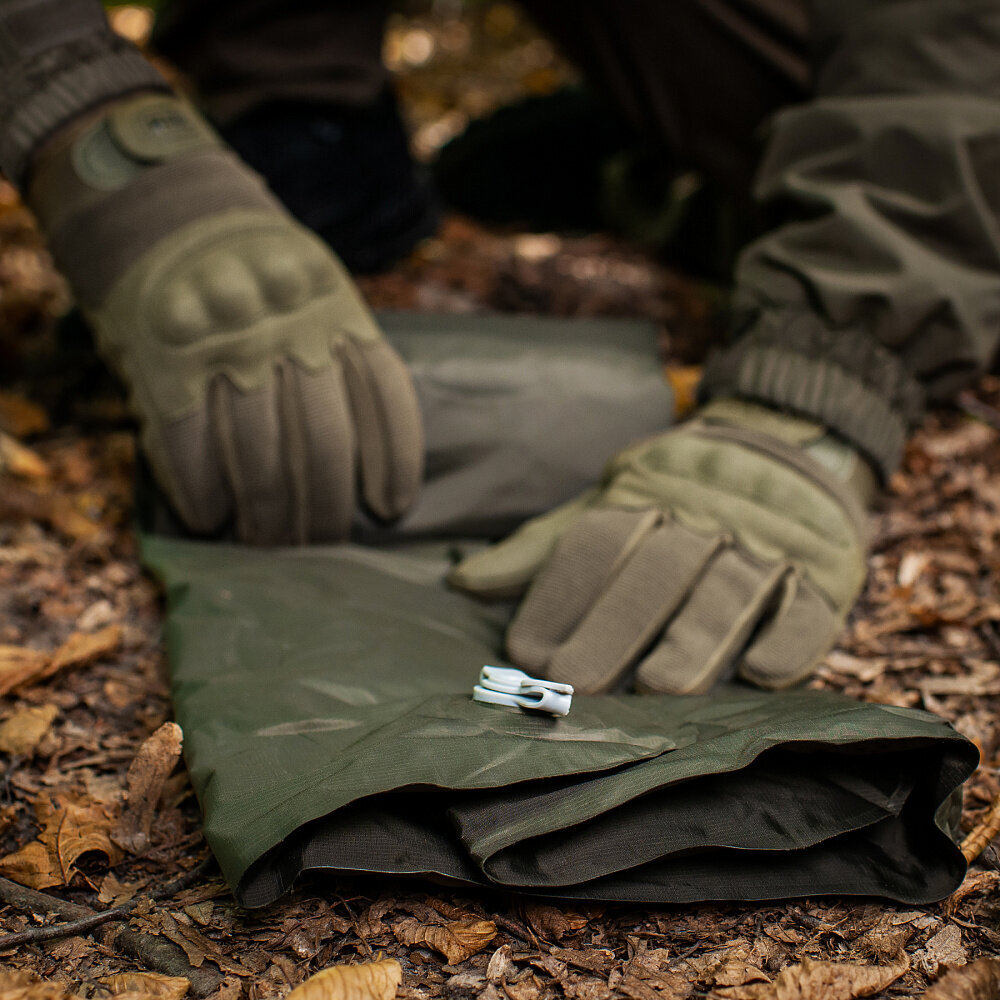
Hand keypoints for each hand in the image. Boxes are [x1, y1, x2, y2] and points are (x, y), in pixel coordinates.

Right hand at [28, 93, 422, 543]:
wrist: (160, 208)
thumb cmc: (252, 265)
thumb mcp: (316, 285)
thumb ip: (345, 348)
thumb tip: (375, 450)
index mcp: (336, 305)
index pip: (384, 395)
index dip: (395, 460)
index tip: (391, 508)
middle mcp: (288, 326)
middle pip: (324, 441)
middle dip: (325, 508)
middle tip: (322, 544)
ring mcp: (225, 343)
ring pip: (259, 454)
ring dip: (266, 513)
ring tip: (271, 543)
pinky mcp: (164, 358)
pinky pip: (188, 443)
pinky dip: (200, 489)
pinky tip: (211, 519)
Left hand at [450, 399, 873, 693]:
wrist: (791, 443)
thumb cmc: (679, 490)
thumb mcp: (608, 501)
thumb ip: (543, 547)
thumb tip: (462, 583)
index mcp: (644, 497)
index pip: (597, 545)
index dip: (561, 596)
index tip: (526, 652)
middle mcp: (702, 516)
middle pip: (655, 573)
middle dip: (615, 626)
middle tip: (576, 681)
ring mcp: (766, 542)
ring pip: (728, 590)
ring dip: (695, 637)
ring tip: (659, 687)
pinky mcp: (823, 570)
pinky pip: (809, 606)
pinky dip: (790, 639)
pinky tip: (762, 675)